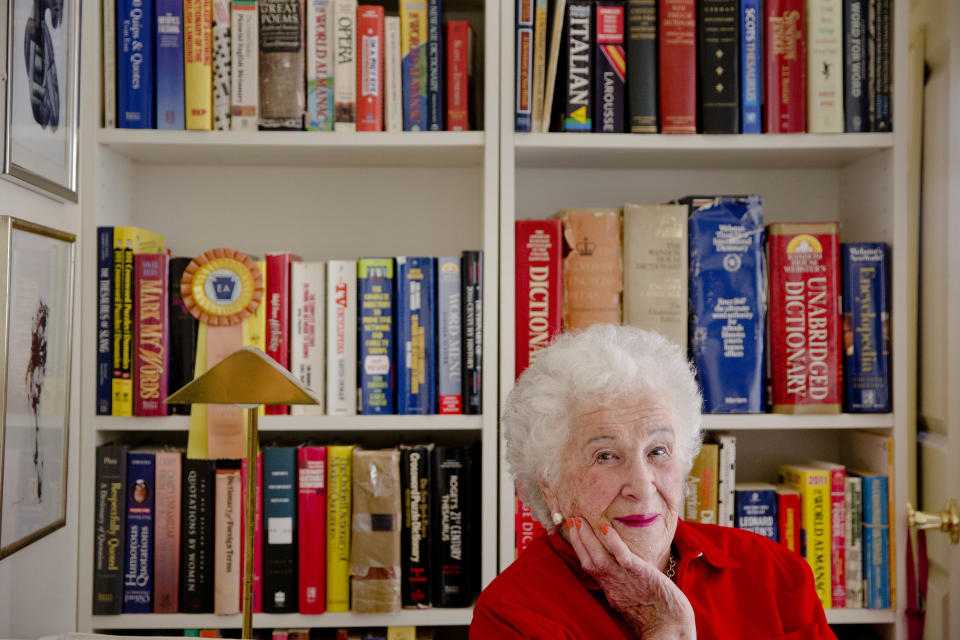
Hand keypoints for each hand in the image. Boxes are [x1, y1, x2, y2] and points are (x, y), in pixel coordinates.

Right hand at [566, 517, 695, 639]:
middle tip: (570, 519)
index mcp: (610, 590)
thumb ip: (622, 585)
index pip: (589, 567)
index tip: (573, 532)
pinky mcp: (640, 574)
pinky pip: (623, 556)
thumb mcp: (632, 600)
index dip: (579, 549)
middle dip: (578, 540)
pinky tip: (605, 528)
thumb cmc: (658, 616)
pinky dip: (613, 542)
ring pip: (599, 558)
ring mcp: (624, 580)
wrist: (670, 628)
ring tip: (579, 521)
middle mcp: (612, 585)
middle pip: (589, 561)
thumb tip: (619, 570)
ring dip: (587, 538)